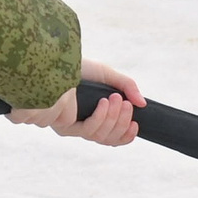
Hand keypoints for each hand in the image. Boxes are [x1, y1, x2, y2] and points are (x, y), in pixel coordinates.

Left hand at [7, 59, 145, 146]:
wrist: (55, 58)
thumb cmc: (74, 65)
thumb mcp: (106, 75)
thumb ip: (126, 87)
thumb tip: (142, 104)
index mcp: (88, 117)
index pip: (108, 138)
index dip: (124, 136)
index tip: (136, 124)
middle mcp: (77, 124)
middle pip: (105, 139)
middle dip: (120, 122)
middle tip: (125, 103)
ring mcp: (68, 126)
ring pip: (97, 136)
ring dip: (112, 119)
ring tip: (116, 98)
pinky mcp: (61, 123)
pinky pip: (86, 129)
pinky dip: (100, 117)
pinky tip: (103, 103)